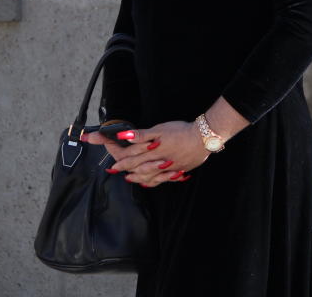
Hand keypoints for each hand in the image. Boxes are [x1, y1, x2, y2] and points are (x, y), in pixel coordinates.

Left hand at [89, 121, 209, 186]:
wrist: (204, 138)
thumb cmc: (181, 131)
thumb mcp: (160, 129)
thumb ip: (141, 135)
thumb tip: (123, 136)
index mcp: (151, 151)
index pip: (128, 154)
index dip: (116, 156)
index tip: (108, 160)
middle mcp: (157, 162)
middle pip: (136, 167)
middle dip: (123, 168)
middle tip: (114, 170)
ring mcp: (167, 168)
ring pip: (148, 176)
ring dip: (137, 177)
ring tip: (129, 178)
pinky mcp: (177, 170)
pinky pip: (162, 179)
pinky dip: (154, 181)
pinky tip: (151, 182)